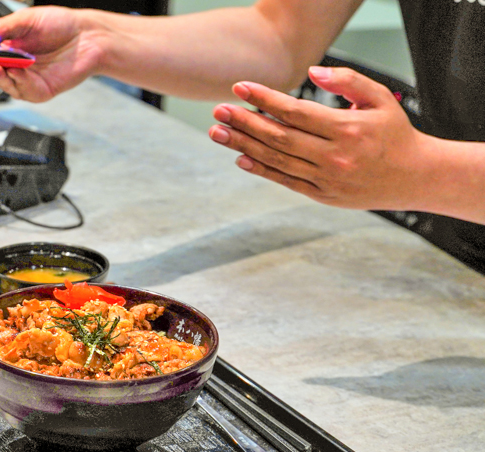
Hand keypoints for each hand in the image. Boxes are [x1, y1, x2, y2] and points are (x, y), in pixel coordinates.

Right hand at [0, 6, 103, 101]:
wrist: (88, 36)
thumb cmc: (60, 25)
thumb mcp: (26, 19)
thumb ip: (1, 29)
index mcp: (3, 48)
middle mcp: (10, 66)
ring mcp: (23, 80)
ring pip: (0, 83)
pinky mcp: (38, 91)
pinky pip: (21, 88)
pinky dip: (15, 80)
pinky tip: (13, 70)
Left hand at [207, 66, 436, 211]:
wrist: (416, 177)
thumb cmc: (395, 133)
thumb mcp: (379, 98)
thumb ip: (347, 80)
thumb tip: (312, 72)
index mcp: (348, 129)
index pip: (296, 112)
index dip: (264, 99)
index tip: (240, 88)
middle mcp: (334, 156)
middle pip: (279, 137)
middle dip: (244, 123)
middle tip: (219, 111)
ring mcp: (327, 178)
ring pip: (277, 160)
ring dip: (244, 145)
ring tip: (219, 132)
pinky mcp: (323, 195)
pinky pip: (285, 181)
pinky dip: (261, 170)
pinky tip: (240, 156)